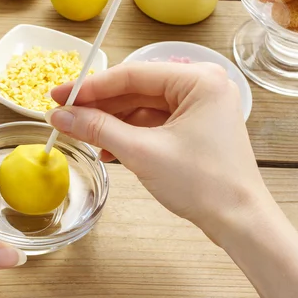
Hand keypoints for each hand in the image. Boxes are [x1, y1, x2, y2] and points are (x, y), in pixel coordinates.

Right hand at [46, 62, 270, 238]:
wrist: (239, 222)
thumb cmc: (203, 184)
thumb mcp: (142, 152)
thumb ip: (97, 129)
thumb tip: (60, 116)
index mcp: (198, 79)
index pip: (132, 74)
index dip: (90, 87)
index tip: (58, 95)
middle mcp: (201, 86)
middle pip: (136, 89)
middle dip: (98, 107)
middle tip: (63, 115)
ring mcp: (199, 108)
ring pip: (141, 107)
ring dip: (110, 123)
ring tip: (80, 135)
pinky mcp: (194, 127)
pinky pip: (152, 123)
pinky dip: (128, 134)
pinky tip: (106, 149)